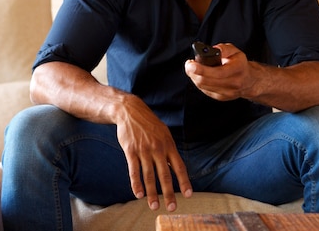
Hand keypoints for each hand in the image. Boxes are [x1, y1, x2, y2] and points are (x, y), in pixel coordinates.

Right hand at [115, 95, 191, 210]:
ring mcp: (144, 150)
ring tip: (154, 206)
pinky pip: (134, 170)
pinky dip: (136, 183)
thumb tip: (175, 167)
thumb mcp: (164, 133)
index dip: (184, 181)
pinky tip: (138, 194)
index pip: (179, 166)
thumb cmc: (149, 124)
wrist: (130, 111)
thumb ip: (169, 150)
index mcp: (169, 144)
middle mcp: (158, 148)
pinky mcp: (130, 151)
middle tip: (172, 207)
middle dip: (169, 192)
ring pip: (149, 175)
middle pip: (164, 174)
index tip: (188, 195)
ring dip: (152, 193)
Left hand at [185, 43, 256, 101]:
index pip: (217, 72)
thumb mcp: (235, 51)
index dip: (201, 69)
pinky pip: (204, 90)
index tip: (191, 63)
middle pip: (206, 81)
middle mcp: (233, 83)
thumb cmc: (240, 64)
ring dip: (194, 77)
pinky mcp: (221, 97)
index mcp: (237, 69)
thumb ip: (224, 49)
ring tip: (192, 68)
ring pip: (203, 86)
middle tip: (189, 64)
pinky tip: (198, 76)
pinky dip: (198, 82)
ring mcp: (227, 93)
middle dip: (193, 72)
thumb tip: (213, 50)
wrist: (249, 81)